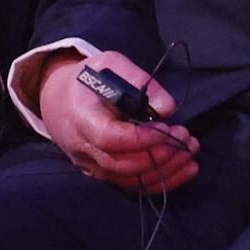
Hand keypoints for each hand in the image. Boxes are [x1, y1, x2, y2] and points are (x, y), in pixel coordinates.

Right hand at [38, 50, 199, 193]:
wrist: (59, 101)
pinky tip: (186, 168)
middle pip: (122, 164)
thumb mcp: (111, 64)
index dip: (140, 138)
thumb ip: (139, 79)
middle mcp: (82, 148)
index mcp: (80, 117)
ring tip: (190, 149)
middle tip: (185, 135)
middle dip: (160, 153)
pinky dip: (162, 181)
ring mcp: (91, 166)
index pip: (108, 138)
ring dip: (166, 168)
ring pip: (131, 180)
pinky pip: (133, 186)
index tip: (166, 127)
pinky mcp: (103, 175)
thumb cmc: (87, 80)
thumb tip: (168, 107)